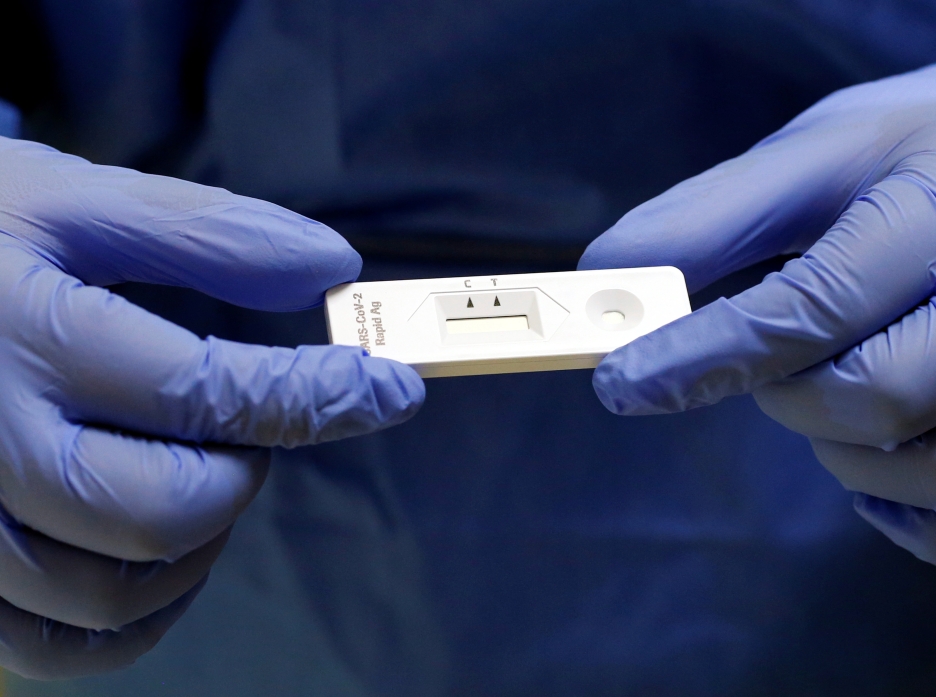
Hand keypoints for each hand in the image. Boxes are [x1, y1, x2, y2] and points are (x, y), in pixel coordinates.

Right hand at [0, 138, 423, 677]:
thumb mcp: (76, 204)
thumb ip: (209, 234)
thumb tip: (334, 266)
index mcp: (30, 338)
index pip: (208, 392)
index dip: (321, 396)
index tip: (394, 390)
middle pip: (168, 510)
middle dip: (244, 472)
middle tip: (243, 426)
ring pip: (118, 593)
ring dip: (197, 542)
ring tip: (192, 470)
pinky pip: (63, 645)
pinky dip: (140, 612)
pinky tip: (158, 548)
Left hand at [579, 58, 935, 577]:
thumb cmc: (908, 164)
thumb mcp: (812, 160)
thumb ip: (708, 220)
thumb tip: (603, 276)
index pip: (810, 307)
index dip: (703, 356)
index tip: (620, 382)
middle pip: (878, 400)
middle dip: (790, 400)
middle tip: (773, 368)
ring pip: (933, 470)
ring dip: (846, 456)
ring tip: (833, 393)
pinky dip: (917, 524)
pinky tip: (880, 476)